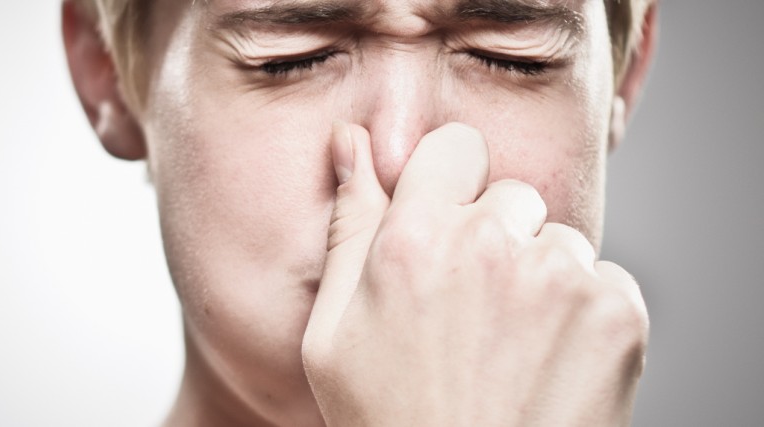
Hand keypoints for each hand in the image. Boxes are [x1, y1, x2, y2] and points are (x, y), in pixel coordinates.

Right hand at [302, 123, 648, 425]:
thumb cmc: (389, 421)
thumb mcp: (332, 335)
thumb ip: (348, 230)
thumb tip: (350, 143)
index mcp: (413, 242)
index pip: (453, 149)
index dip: (448, 189)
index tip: (444, 231)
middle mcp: (491, 245)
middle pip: (508, 197)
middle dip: (493, 240)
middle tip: (470, 315)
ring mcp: (560, 277)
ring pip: (557, 241)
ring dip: (540, 280)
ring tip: (509, 351)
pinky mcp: (617, 313)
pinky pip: (605, 281)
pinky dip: (585, 316)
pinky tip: (548, 366)